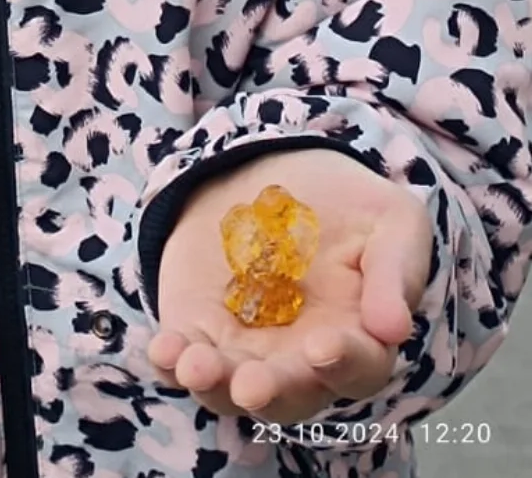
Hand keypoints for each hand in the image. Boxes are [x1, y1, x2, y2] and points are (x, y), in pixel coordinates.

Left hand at [146, 146, 432, 426]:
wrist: (278, 167)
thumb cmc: (347, 204)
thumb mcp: (390, 220)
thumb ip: (396, 269)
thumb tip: (393, 329)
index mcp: (357, 340)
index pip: (358, 368)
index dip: (344, 363)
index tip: (323, 344)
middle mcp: (300, 360)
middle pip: (289, 395)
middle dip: (270, 391)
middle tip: (252, 385)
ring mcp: (246, 349)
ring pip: (230, 387)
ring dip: (213, 383)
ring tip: (195, 366)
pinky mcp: (200, 327)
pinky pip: (184, 357)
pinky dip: (172, 360)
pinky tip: (164, 348)